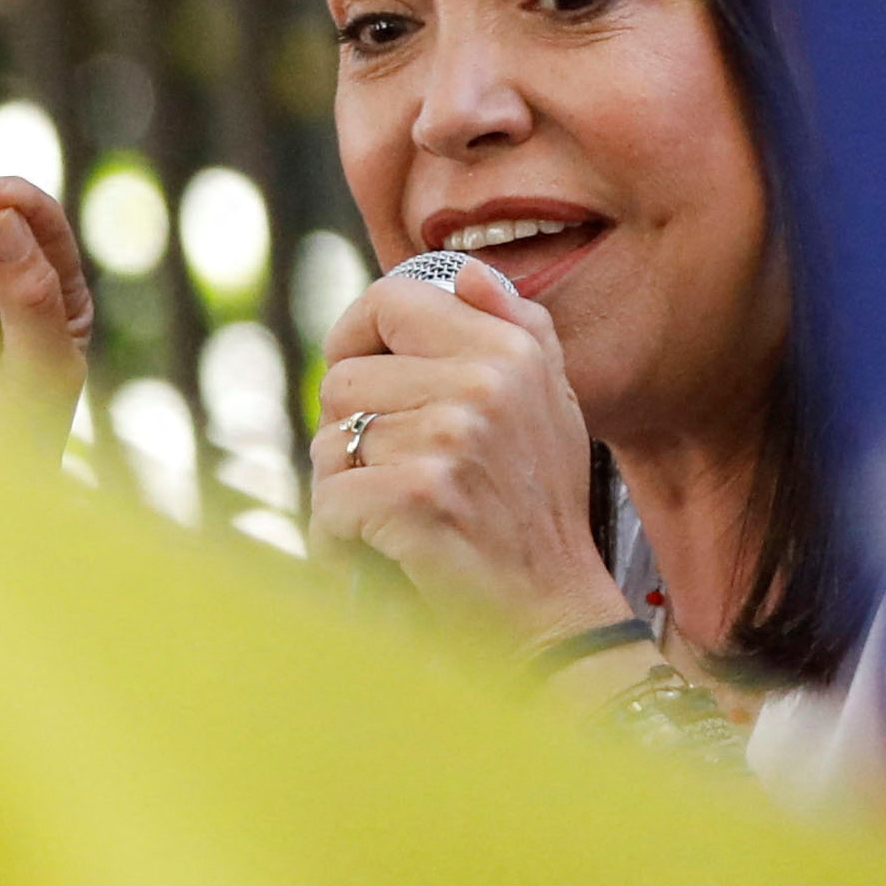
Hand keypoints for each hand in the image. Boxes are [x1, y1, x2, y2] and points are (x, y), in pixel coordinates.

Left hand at [309, 257, 633, 640]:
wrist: (556, 611)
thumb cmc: (539, 508)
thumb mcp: (553, 405)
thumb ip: (518, 329)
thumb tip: (469, 274)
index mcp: (509, 350)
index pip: (391, 300)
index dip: (355, 335)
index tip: (358, 371)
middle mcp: (483, 384)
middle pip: (343, 379)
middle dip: (350, 432)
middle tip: (393, 473)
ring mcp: (449, 439)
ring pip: (330, 441)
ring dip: (345, 486)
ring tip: (394, 514)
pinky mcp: (415, 497)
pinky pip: (329, 498)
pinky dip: (338, 535)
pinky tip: (378, 551)